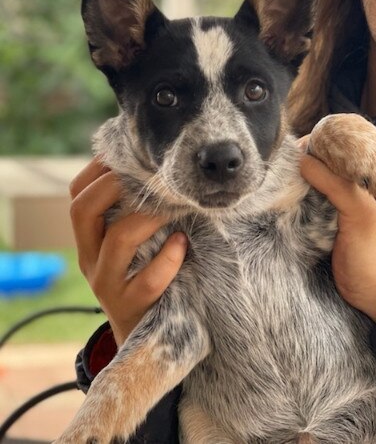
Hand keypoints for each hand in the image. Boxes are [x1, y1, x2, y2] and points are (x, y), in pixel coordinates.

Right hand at [69, 158, 187, 345]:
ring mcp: (107, 284)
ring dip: (148, 217)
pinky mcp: (131, 306)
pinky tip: (182, 243)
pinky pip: (148, 280)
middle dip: (114, 185)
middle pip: (82, 211)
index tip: (127, 155)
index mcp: (89, 237)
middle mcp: (90, 258)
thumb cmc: (144, 275)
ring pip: (117, 241)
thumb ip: (135, 213)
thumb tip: (158, 169)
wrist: (143, 336)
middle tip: (149, 177)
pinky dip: (168, 258)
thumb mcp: (132, 244)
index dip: (99, 169)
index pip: (77, 195)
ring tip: (175, 207)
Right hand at [299, 150, 375, 321]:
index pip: (345, 149)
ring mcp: (340, 205)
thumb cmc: (375, 256)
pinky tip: (283, 192)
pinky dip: (296, 195)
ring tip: (278, 174)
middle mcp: (357, 187)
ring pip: (315, 180)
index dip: (322, 143)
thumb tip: (302, 158)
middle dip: (305, 159)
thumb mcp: (360, 214)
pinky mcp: (325, 222)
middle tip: (282, 161)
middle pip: (327, 163)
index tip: (296, 146)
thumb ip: (336, 184)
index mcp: (375, 180)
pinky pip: (308, 200)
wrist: (374, 297)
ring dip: (297, 178)